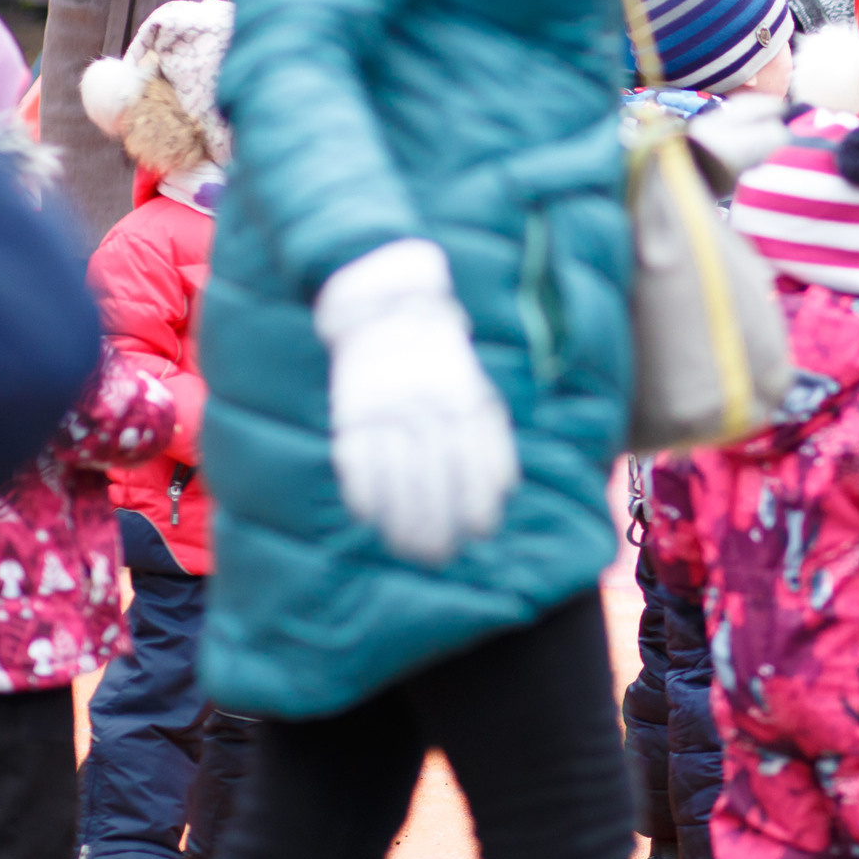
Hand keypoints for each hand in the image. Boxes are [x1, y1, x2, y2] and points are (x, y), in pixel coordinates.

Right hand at [314, 239, 518, 566]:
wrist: (388, 304)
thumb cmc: (440, 355)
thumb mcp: (475, 385)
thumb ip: (488, 435)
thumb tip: (506, 490)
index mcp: (464, 400)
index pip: (474, 462)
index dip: (476, 502)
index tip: (478, 533)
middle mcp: (427, 409)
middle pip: (434, 478)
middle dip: (438, 523)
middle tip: (439, 555)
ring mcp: (387, 409)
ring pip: (395, 475)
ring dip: (401, 518)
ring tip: (407, 548)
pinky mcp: (352, 409)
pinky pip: (356, 459)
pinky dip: (362, 490)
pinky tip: (368, 516)